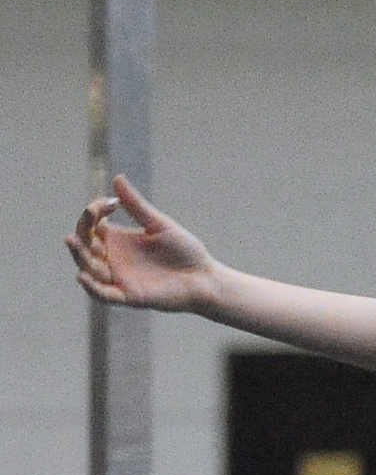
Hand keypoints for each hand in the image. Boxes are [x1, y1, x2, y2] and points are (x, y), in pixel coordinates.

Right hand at [66, 175, 218, 311]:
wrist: (205, 278)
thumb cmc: (185, 251)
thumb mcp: (159, 225)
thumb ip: (137, 206)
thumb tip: (117, 178)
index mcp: (117, 239)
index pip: (91, 224)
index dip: (93, 212)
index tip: (111, 202)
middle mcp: (113, 258)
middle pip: (84, 245)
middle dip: (80, 232)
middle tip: (88, 219)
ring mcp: (119, 278)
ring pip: (89, 268)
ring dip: (79, 255)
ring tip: (72, 240)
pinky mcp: (129, 296)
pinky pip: (103, 295)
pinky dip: (91, 287)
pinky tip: (82, 276)